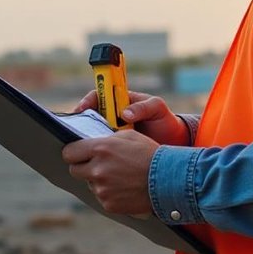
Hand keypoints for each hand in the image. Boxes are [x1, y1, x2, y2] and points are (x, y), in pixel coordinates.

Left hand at [61, 130, 158, 216]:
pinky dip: (109, 193)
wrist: (168, 179)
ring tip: (119, 176)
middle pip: (74, 170)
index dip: (73, 152)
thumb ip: (104, 140)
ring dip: (98, 180)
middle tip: (96, 164)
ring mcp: (102, 189)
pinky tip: (124, 187)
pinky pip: (101, 197)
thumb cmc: (149, 154)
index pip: (68, 153)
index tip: (77, 153)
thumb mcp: (127, 137)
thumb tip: (87, 144)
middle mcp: (97, 170)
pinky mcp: (108, 204)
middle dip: (82, 166)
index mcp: (100, 149)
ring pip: (89, 184)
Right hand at [72, 90, 188, 145]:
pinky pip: (100, 150)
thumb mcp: (157, 109)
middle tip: (78, 130)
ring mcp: (112, 133)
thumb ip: (143, 107)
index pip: (98, 96)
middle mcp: (113, 116)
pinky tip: (95, 157)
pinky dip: (96, 153)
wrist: (174, 143)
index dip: (87, 101)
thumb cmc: (165, 121)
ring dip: (87, 139)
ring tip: (85, 146)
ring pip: (92, 134)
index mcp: (120, 102)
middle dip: (81, 122)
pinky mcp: (114, 149)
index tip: (83, 109)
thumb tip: (125, 113)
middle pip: (90, 116)